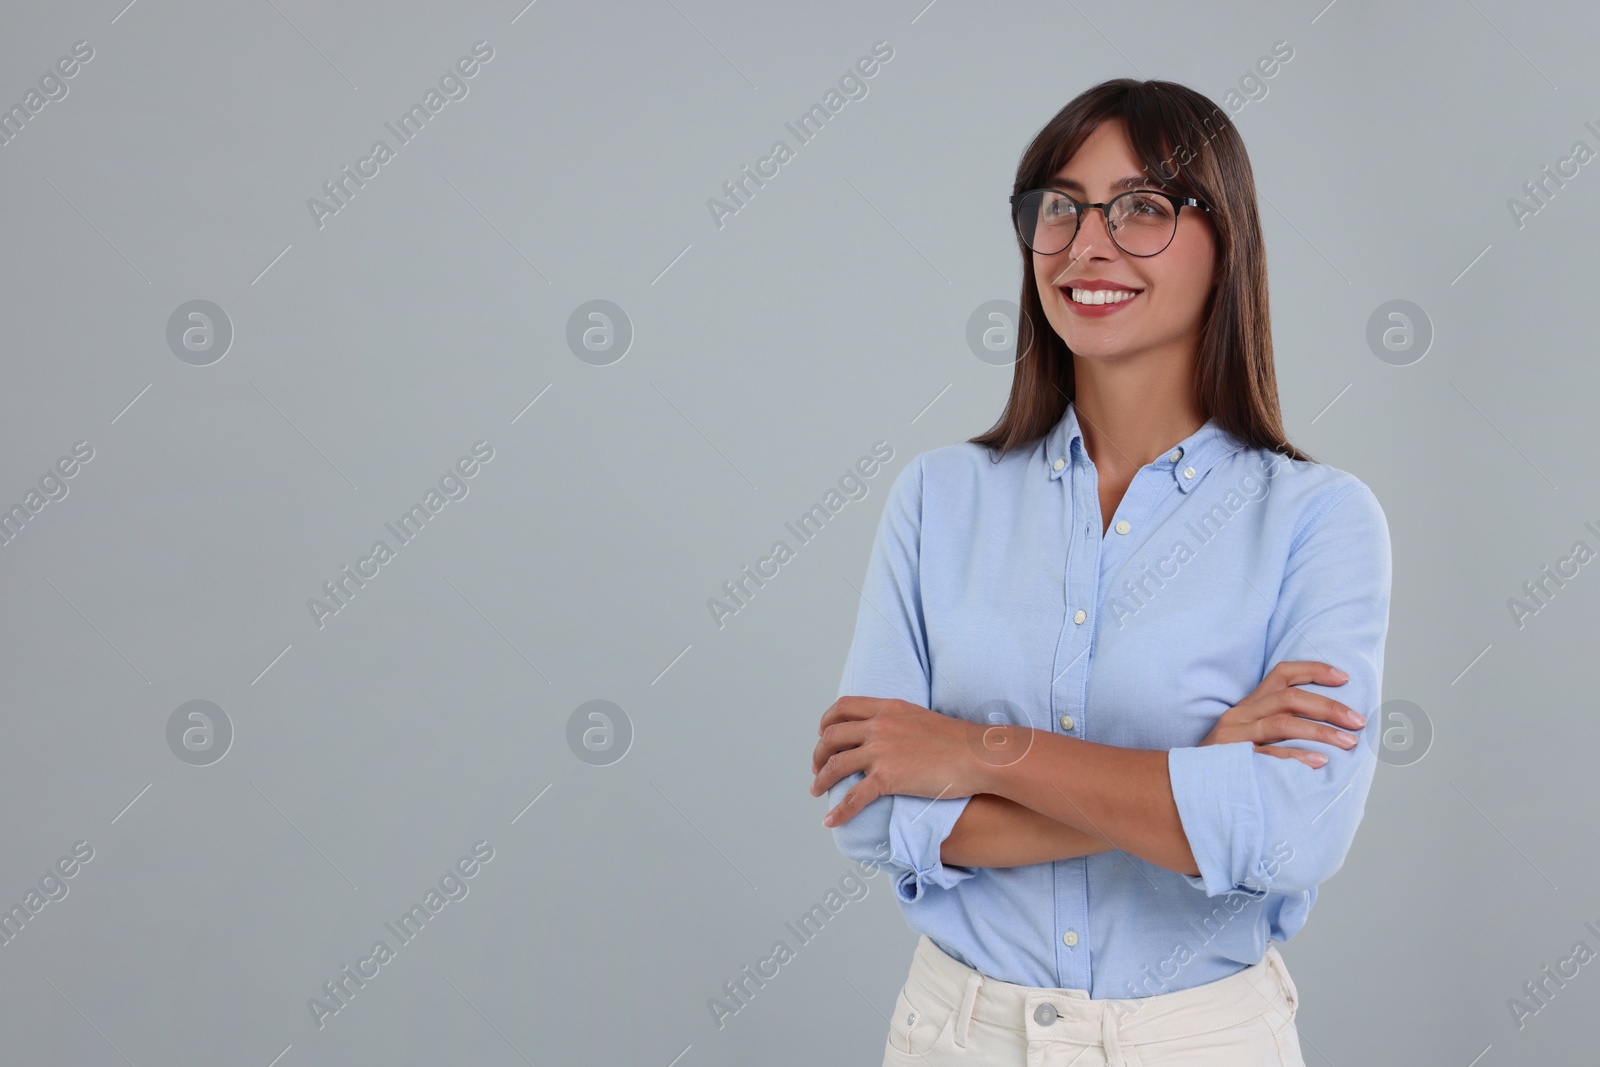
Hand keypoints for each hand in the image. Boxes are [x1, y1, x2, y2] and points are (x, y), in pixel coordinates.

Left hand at [809, 697, 984, 826]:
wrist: (979, 755)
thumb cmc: (960, 742)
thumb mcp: (922, 718)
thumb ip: (900, 722)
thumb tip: (891, 736)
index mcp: (888, 708)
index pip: (843, 707)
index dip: (827, 721)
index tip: (823, 734)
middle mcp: (879, 726)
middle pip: (832, 736)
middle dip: (819, 754)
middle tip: (818, 768)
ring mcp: (881, 751)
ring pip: (835, 766)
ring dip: (821, 781)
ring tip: (816, 791)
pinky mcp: (887, 777)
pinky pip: (853, 798)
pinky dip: (838, 812)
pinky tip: (830, 821)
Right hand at [1202, 660, 1366, 767]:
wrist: (1184, 788)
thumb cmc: (1226, 766)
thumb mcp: (1247, 739)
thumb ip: (1276, 729)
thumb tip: (1326, 729)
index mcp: (1247, 706)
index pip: (1281, 674)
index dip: (1314, 670)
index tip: (1344, 677)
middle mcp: (1240, 716)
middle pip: (1290, 698)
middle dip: (1329, 707)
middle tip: (1358, 722)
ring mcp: (1234, 738)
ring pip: (1283, 723)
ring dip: (1321, 732)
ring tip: (1348, 743)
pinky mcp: (1232, 760)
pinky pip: (1269, 755)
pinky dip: (1296, 757)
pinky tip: (1319, 763)